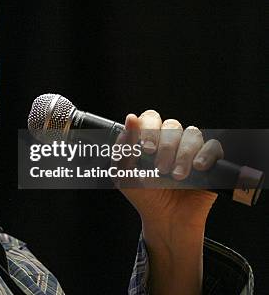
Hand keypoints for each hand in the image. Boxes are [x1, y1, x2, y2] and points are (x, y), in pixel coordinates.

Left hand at [117, 110, 222, 294]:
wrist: (166, 220)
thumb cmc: (144, 195)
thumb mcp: (124, 174)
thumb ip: (124, 148)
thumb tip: (130, 119)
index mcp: (149, 139)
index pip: (151, 118)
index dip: (149, 129)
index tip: (146, 150)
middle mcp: (170, 140)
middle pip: (172, 125)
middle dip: (166, 147)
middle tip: (160, 168)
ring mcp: (191, 150)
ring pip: (192, 134)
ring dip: (183, 154)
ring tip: (177, 176)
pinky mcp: (210, 162)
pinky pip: (213, 146)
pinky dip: (206, 155)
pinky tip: (198, 168)